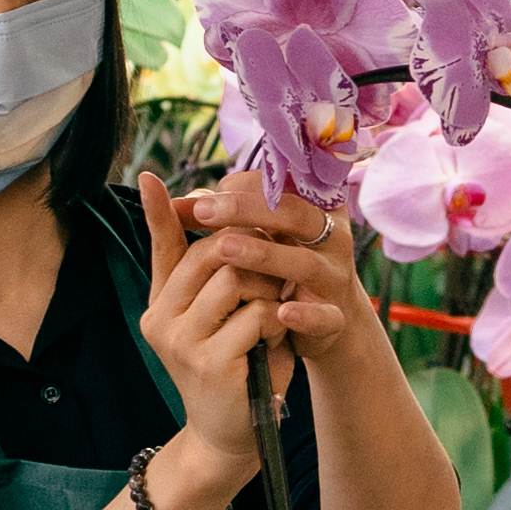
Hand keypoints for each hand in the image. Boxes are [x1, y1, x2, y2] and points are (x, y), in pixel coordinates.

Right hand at [137, 170, 285, 509]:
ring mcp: (183, 343)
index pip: (162, 247)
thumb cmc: (232, 366)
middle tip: (278, 268)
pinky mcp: (211, 363)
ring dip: (268, 287)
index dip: (158, 212)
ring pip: (235, 278)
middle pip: (211, 253)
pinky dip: (277, 320)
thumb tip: (215, 223)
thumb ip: (210, 277)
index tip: (150, 179)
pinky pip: (256, 316)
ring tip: (276, 309)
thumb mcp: (217, 317)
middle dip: (252, 252)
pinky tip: (277, 338)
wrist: (230, 434)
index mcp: (160, 305)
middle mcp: (162, 320)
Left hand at [172, 164, 378, 371]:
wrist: (325, 325)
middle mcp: (328, 237)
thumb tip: (175, 204)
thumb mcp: (256, 239)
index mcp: (312, 208)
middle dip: (247, 209)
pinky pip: (325, 315)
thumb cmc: (282, 271)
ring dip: (266, 255)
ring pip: (305, 262)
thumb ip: (220, 221)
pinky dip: (306, 314)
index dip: (240, 187)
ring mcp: (333, 277)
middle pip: (294, 213)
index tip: (204, 197)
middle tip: (203, 210)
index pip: (279, 184)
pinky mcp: (335, 317)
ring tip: (224, 249)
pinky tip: (282, 312)